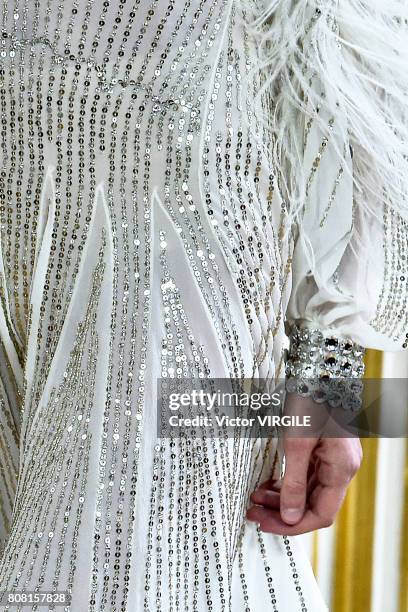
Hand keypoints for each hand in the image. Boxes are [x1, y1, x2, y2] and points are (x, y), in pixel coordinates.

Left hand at [246, 393, 362, 534]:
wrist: (317, 370)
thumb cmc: (311, 400)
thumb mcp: (297, 442)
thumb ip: (293, 483)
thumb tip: (289, 517)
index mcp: (341, 469)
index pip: (320, 514)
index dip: (292, 525)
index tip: (266, 524)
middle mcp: (341, 467)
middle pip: (312, 504)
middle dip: (282, 512)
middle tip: (253, 512)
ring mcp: (332, 458)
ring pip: (307, 490)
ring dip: (281, 497)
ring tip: (255, 498)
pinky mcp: (323, 449)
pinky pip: (305, 475)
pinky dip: (286, 482)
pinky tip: (267, 484)